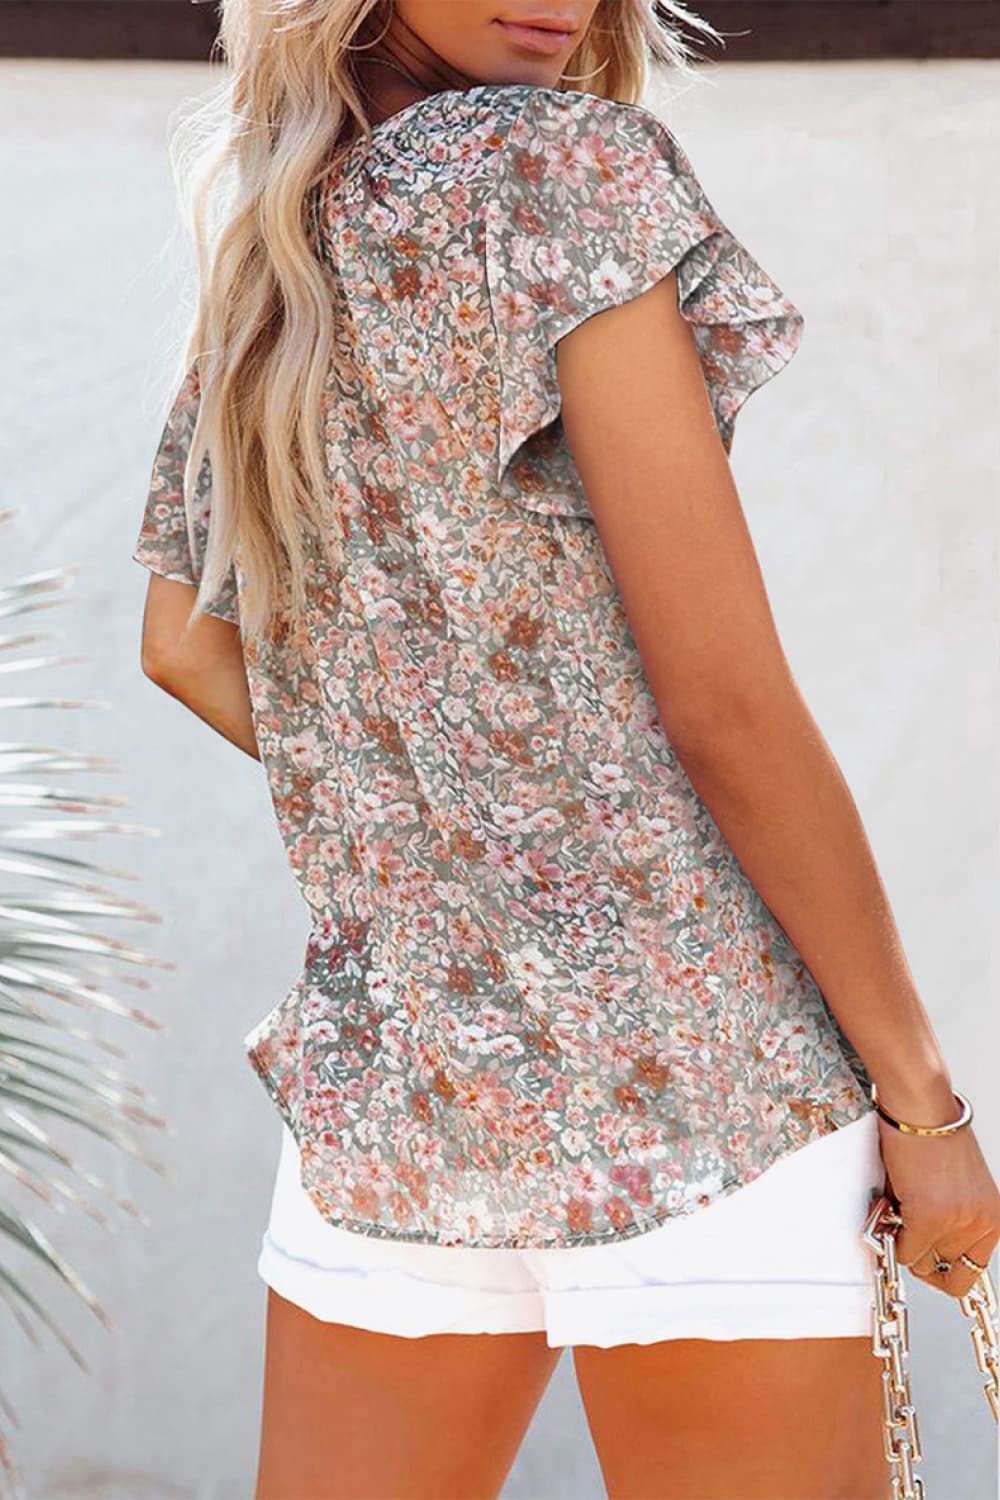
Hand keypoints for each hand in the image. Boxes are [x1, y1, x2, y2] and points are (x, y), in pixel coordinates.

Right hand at [874, 1084, 999, 1300]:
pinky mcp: (930, 1217)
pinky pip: (904, 1249)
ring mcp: (957, 1222)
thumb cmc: (934, 1134)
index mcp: (992, 1217)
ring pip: (921, 1263)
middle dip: (919, 1253)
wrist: (920, 1106)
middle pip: (943, 1270)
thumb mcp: (958, 1186)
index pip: (971, 1271)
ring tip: (899, 1208)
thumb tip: (926, 1246)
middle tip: (904, 1230)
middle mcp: (981, 1223)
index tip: (926, 1263)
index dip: (943, 1269)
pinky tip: (892, 1203)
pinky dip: (890, 1232)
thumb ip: (952, 1220)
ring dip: (904, 1241)